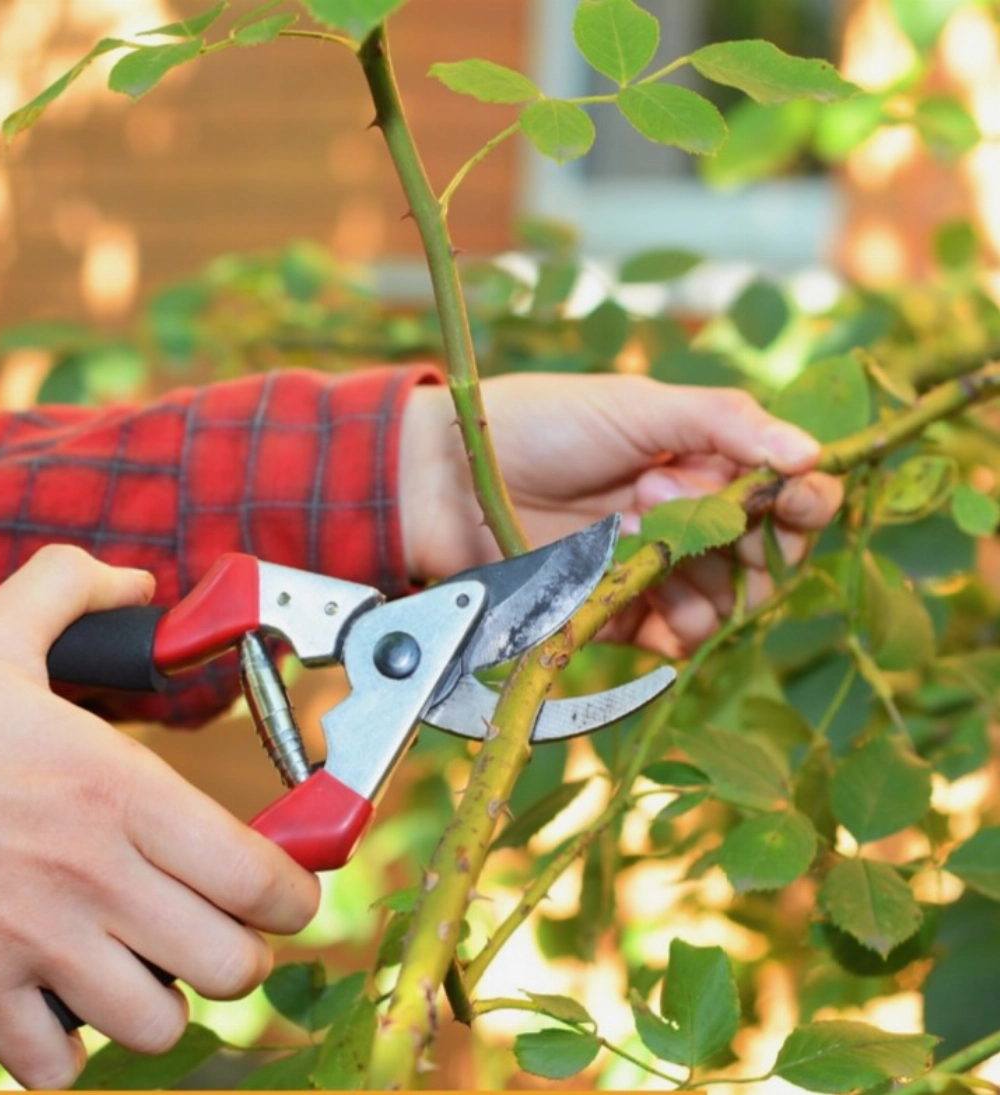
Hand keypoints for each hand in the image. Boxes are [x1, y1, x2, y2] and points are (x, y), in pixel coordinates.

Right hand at [0, 545, 318, 1088]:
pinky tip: (58, 1004)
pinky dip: (68, 1051)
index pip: (261, 877)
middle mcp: (94, 872)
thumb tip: (135, 581)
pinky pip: (58, 1067)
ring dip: (161, 1003)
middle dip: (238, 954)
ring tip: (139, 969)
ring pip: (158, 1025)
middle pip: (231, 965)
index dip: (293, 895)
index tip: (284, 893)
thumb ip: (77, 588)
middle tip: (212, 930)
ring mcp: (35, 941)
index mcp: (119, 786)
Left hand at [399, 373, 843, 655]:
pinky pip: (679, 638)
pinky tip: (638, 584)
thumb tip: (812, 453)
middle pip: (768, 558)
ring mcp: (658, 571)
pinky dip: (676, 621)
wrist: (454, 478)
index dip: (804, 501)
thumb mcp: (639, 405)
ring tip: (628, 522)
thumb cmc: (543, 424)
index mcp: (706, 462)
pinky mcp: (622, 613)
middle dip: (742, 536)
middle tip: (664, 493)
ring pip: (728, 603)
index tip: (798, 497)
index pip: (788, 495)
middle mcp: (692, 519)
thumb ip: (725, 422)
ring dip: (697, 571)